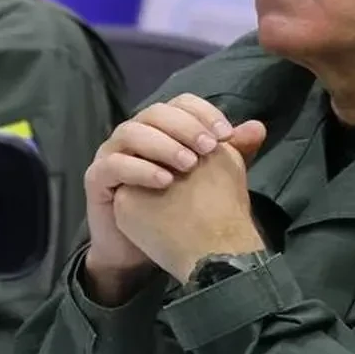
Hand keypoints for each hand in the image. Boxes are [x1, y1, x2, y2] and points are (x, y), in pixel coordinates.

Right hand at [83, 95, 235, 278]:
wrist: (140, 250)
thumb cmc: (174, 210)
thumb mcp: (208, 179)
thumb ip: (231, 155)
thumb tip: (258, 127)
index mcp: (160, 127)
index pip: (180, 103)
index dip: (203, 112)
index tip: (227, 134)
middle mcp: (134, 133)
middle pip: (155, 112)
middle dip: (185, 126)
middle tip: (209, 148)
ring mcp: (111, 153)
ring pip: (131, 132)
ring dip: (163, 144)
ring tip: (189, 164)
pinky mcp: (96, 178)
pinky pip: (114, 164)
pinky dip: (140, 169)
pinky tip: (165, 181)